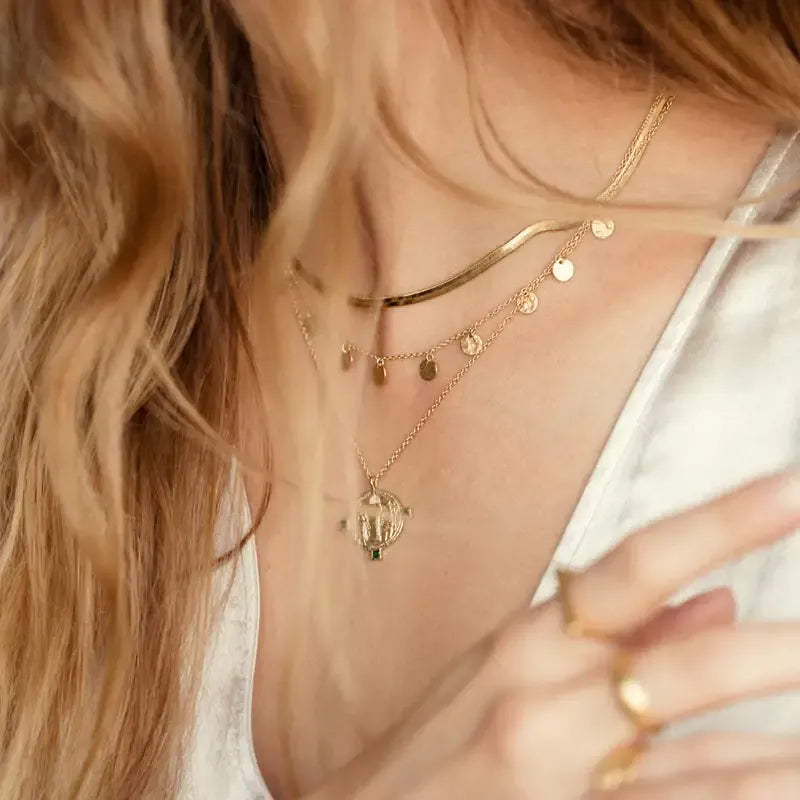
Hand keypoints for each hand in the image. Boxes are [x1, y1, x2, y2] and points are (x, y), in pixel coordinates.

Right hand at [306, 469, 799, 799]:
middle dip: (776, 649)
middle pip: (684, 663)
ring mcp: (557, 774)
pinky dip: (742, 789)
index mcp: (526, 638)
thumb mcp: (503, 670)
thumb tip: (713, 598)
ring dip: (782, 749)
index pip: (636, 562)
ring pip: (704, 760)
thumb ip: (612, 634)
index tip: (792, 486)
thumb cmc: (428, 745)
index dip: (721, 522)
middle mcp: (542, 696)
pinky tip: (784, 774)